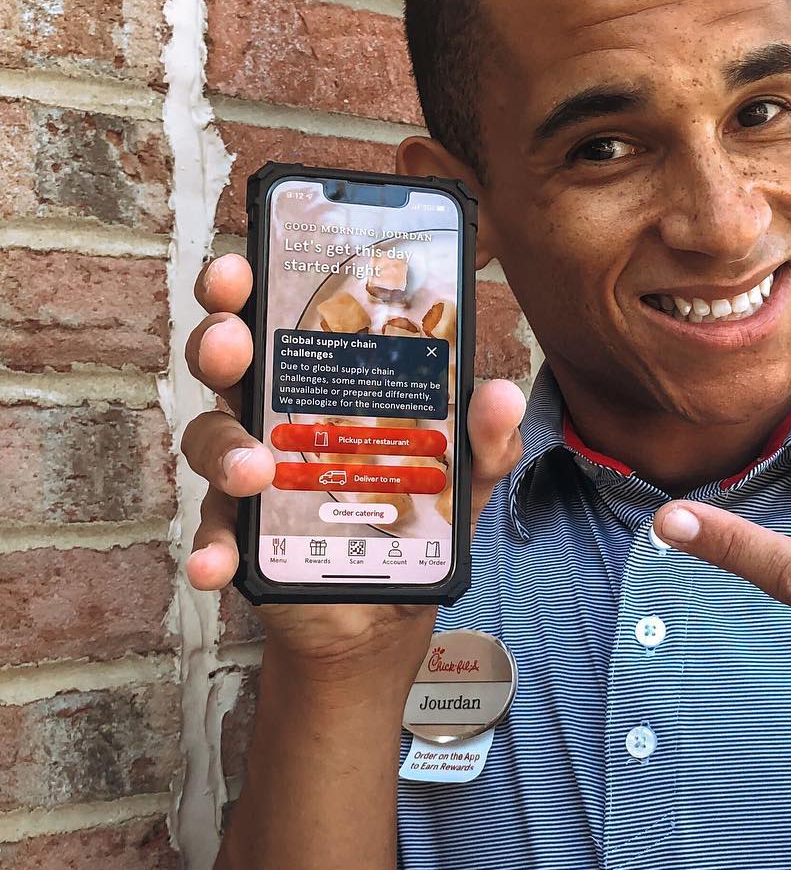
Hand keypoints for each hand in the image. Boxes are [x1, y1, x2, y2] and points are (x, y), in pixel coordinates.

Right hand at [180, 253, 525, 671]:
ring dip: (223, 448)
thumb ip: (485, 437)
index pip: (280, 317)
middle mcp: (277, 414)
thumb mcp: (468, 473)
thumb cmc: (421, 515)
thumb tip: (500, 395)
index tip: (244, 262)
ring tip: (253, 472)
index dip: (250, 285)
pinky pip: (213, 533)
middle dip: (221, 340)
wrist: (389, 606)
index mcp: (325, 382)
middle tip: (234, 341)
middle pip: (231, 361)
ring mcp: (251, 473)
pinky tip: (216, 564)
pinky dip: (211, 548)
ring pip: (211, 438)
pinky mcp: (241, 532)